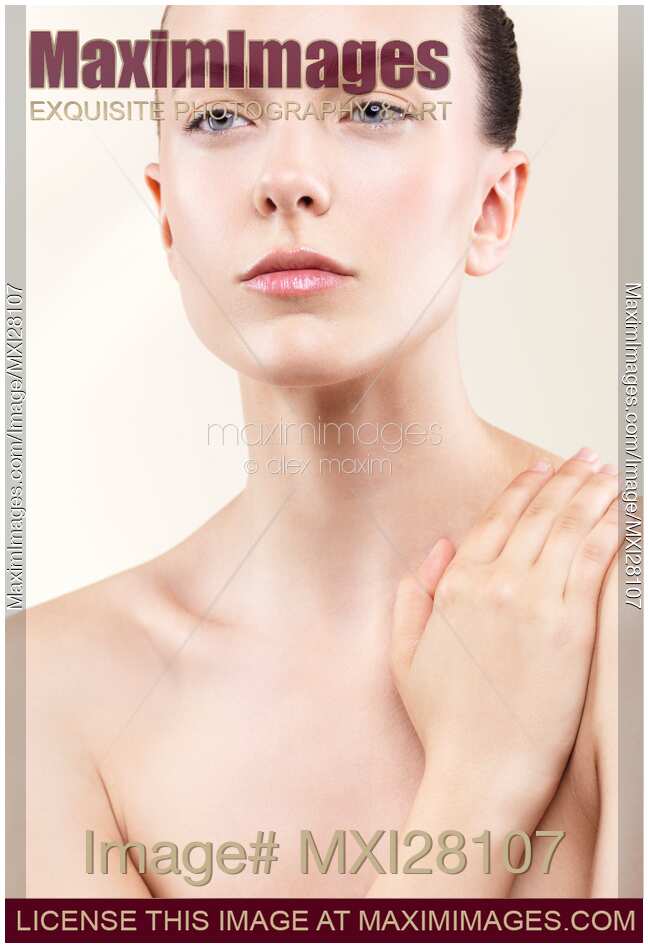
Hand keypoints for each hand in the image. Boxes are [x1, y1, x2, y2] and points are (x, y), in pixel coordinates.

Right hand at [391, 448, 619, 825]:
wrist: (480, 771)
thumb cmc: (444, 721)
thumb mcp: (406, 654)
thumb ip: (415, 595)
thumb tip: (438, 548)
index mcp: (456, 586)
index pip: (495, 520)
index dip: (521, 489)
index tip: (539, 470)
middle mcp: (496, 584)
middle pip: (537, 515)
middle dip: (565, 479)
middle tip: (585, 457)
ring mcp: (536, 603)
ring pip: (568, 528)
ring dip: (591, 493)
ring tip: (607, 472)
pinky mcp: (572, 627)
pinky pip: (594, 561)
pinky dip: (611, 528)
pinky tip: (622, 512)